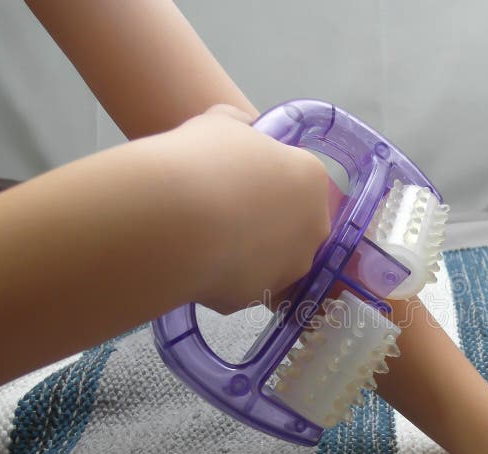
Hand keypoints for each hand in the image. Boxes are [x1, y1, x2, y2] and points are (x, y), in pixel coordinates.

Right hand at [149, 104, 330, 312]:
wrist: (175, 220)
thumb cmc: (203, 160)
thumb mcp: (220, 122)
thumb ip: (239, 128)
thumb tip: (241, 132)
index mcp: (311, 179)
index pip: (298, 177)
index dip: (266, 178)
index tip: (237, 177)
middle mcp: (313, 228)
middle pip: (292, 223)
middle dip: (263, 220)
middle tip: (221, 209)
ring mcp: (289, 268)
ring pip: (270, 259)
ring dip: (246, 251)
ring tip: (202, 238)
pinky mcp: (258, 298)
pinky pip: (242, 284)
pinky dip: (221, 277)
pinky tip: (192, 261)